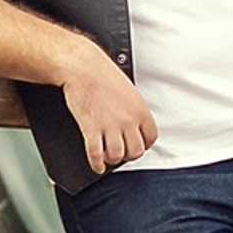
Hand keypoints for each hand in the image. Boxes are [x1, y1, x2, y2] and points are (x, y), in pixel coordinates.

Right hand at [60, 44, 157, 176]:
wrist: (82, 67)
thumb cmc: (102, 74)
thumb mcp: (128, 90)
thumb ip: (133, 109)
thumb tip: (133, 126)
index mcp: (140, 110)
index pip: (150, 138)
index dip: (143, 145)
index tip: (136, 146)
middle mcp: (128, 120)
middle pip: (135, 151)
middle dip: (128, 155)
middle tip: (121, 152)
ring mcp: (109, 126)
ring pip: (117, 156)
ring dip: (112, 159)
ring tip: (107, 156)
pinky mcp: (91, 129)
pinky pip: (96, 155)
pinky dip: (97, 164)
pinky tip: (97, 165)